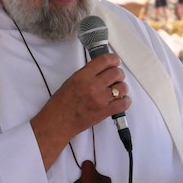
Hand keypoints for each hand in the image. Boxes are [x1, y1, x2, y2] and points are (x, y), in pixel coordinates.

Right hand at [31, 53, 131, 168]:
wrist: (57, 123)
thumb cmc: (60, 103)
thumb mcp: (70, 82)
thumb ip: (86, 75)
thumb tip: (101, 70)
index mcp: (82, 76)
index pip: (104, 60)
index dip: (114, 59)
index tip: (115, 62)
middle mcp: (92, 85)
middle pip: (116, 73)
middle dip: (118, 74)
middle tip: (115, 78)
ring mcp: (100, 99)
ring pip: (122, 87)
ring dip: (121, 88)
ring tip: (116, 91)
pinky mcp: (105, 112)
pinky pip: (124, 103)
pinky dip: (125, 101)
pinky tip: (120, 101)